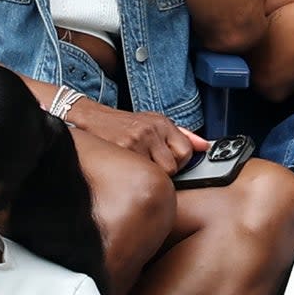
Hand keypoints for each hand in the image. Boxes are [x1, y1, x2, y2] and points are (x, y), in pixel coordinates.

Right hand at [71, 98, 208, 172]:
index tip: (167, 163)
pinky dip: (132, 176)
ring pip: (155, 174)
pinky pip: (137, 174)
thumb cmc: (122, 124)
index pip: (186, 151)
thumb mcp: (153, 122)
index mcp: (162, 123)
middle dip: (162, 173)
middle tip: (148, 167)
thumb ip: (182, 135)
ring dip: (146, 176)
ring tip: (135, 168)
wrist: (89, 118)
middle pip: (172, 167)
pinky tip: (124, 168)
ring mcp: (135, 140)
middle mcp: (151, 129)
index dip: (179, 163)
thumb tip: (205, 146)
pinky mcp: (120, 150)